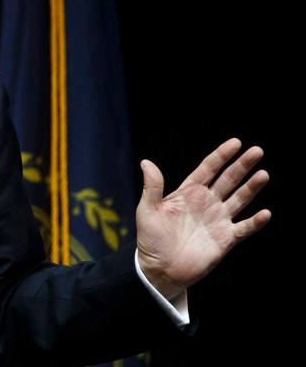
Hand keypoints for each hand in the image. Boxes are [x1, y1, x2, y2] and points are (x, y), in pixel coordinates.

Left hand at [136, 138, 270, 299]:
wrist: (159, 269)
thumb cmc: (151, 239)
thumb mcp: (147, 210)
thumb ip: (152, 187)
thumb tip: (146, 162)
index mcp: (188, 192)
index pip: (208, 169)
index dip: (221, 156)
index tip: (236, 143)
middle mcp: (207, 203)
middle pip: (228, 180)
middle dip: (242, 166)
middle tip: (257, 151)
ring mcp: (218, 220)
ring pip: (239, 199)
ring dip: (252, 188)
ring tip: (263, 174)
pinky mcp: (226, 239)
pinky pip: (244, 228)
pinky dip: (255, 222)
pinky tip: (265, 213)